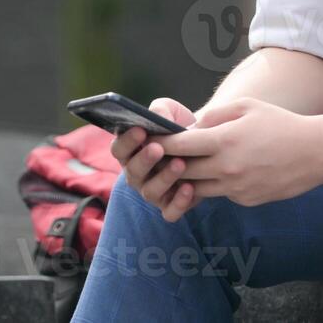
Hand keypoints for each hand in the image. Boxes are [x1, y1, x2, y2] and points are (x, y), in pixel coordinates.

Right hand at [108, 97, 200, 221]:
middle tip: (158, 148)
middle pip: (132, 172)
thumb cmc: (179, 128)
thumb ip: (161, 110)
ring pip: (150, 191)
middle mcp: (137, 174)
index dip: (127, 141)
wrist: (204, 147)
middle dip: (144, 160)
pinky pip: (170, 212)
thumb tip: (156, 114)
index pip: (118, 149)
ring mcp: (152, 192)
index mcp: (130, 151)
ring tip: (180, 163)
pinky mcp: (169, 206)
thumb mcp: (171, 113)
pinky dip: (179, 202)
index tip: (140, 130)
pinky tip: (190, 187)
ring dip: (164, 178)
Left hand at [150, 98, 322, 206]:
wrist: (314, 152)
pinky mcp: (245, 200)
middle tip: (156, 157)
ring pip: (197, 188)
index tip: (149, 140)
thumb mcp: (246, 107)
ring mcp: (236, 188)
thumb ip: (214, 116)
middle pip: (183, 170)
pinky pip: (220, 193)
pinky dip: (214, 184)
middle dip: (168, 164)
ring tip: (181, 168)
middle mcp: (226, 168)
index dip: (161, 143)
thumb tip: (191, 127)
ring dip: (188, 178)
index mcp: (224, 141)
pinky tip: (219, 173)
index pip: (180, 146)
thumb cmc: (280, 123)